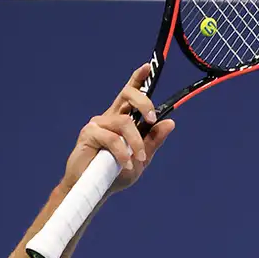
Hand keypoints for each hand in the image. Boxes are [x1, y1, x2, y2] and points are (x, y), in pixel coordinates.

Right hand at [61, 63, 175, 194]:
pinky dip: (123, 152)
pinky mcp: (89, 134)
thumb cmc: (116, 174)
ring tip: (138, 160)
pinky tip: (125, 163)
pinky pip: (112, 138)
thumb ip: (154, 140)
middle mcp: (109, 117)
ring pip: (125, 122)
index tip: (147, 66)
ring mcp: (97, 124)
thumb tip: (170, 122)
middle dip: (144, 103)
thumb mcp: (142, 158)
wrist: (95, 191)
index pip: (129, 95)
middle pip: (127, 96)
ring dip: (136, 143)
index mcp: (122, 120)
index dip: (137, 79)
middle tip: (152, 119)